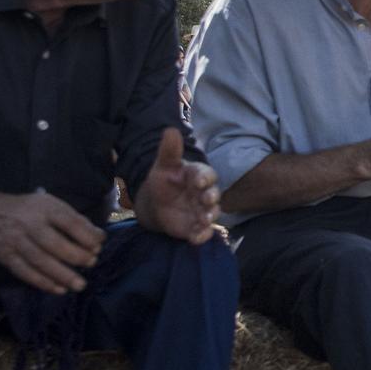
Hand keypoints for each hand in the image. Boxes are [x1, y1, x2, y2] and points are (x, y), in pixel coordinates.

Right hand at [0, 189, 105, 294]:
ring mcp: (15, 241)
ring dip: (62, 275)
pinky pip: (25, 272)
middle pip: (53, 243)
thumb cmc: (28, 210)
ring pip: (40, 261)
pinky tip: (59, 289)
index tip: (98, 245)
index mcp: (44, 208)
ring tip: (80, 285)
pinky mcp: (6, 257)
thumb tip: (98, 237)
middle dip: (75, 255)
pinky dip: (43, 282)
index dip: (85, 235)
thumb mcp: (50, 204)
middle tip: (91, 263)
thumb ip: (74, 219)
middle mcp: (28, 224)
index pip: (68, 222)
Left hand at [132, 127, 221, 244]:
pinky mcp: (196, 227)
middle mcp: (204, 193)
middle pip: (214, 195)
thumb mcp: (164, 165)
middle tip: (206, 200)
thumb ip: (169, 151)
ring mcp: (202, 211)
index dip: (205, 178)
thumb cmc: (164, 181)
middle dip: (211, 198)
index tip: (199, 181)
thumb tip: (171, 130)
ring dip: (209, 217)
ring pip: (211, 214)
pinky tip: (195, 239)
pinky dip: (202, 236)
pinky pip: (203, 233)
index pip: (206, 175)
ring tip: (203, 220)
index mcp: (198, 176)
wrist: (156, 204)